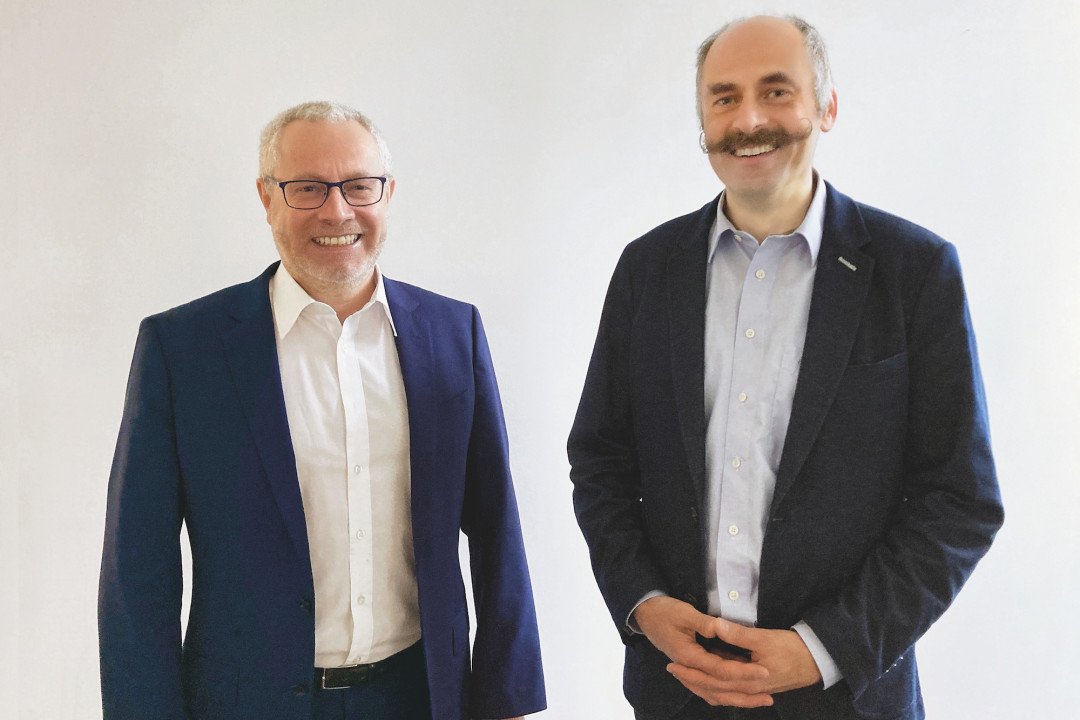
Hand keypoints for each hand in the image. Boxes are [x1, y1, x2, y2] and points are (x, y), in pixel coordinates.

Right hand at [632, 597, 772, 707]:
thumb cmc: (664, 611)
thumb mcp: (685, 613)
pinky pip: (707, 688)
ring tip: (758, 701)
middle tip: (768, 697)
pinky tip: (737, 693)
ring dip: (735, 698)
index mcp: (689, 656)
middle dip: (745, 693)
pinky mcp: (690, 667)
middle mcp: (689, 668)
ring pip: (713, 693)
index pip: (721, 669)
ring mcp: (688, 670)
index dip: (743, 672)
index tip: (764, 671)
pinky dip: (723, 693)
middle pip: (719, 689)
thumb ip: (705, 624)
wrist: (645, 614)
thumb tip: (723, 629)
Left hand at [667, 616, 821, 705]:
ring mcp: (754, 690)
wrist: (817, 661)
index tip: (674, 664)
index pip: (712, 678)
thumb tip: (715, 625)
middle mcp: (748, 689)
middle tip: (673, 671)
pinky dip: (720, 689)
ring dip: (704, 686)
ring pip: (723, 694)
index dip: (692, 671)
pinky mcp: (759, 686)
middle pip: (714, 689)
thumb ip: (738, 634)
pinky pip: (734, 692)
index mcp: (747, 678)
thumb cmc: (792, 648)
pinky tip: (713, 683)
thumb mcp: (764, 638)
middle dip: (692, 681)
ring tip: (687, 676)